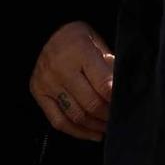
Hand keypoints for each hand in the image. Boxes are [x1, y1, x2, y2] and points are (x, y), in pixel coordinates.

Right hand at [30, 21, 113, 140]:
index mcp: (80, 50)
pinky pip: (59, 121)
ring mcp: (47, 83)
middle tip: (119, 118)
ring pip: (76, 116)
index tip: (126, 106)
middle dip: (108, 115)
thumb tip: (125, 89)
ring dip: (96, 126)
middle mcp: (61, 68)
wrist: (45, 32)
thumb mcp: (97, 42)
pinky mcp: (39, 94)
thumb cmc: (78, 38)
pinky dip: (77, 132)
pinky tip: (92, 133)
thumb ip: (110, 64)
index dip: (117, 100)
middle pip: (91, 103)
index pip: (104, 84)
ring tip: (108, 126)